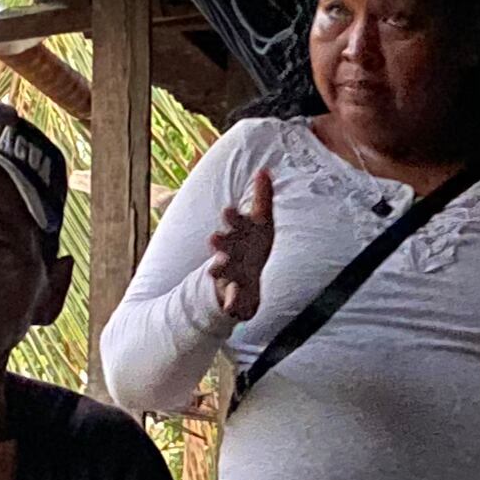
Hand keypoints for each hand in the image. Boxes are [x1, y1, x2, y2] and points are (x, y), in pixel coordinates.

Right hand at [206, 169, 275, 323]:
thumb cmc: (251, 245)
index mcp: (238, 233)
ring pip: (222, 270)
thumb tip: (265, 169)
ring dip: (219, 268)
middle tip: (214, 238)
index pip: (235, 222)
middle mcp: (230, 251)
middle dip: (220, 242)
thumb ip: (262, 197)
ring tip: (214, 269)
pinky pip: (232, 300)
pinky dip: (232, 304)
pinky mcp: (233, 293)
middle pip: (224, 245)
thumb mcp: (260, 222)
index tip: (229, 210)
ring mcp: (230, 273)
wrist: (239, 279)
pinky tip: (232, 309)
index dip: (233, 217)